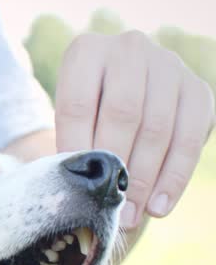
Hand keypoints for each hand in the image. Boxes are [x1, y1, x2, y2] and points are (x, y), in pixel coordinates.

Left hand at [54, 30, 215, 227]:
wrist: (119, 95)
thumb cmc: (82, 118)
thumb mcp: (66, 122)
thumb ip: (67, 148)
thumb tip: (71, 196)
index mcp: (86, 52)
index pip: (78, 104)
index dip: (77, 148)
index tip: (76, 186)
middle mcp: (130, 49)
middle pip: (123, 113)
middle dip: (115, 167)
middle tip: (108, 208)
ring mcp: (169, 66)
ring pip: (158, 128)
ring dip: (144, 179)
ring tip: (129, 215)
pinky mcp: (198, 89)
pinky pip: (190, 137)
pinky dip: (174, 177)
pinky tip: (158, 207)